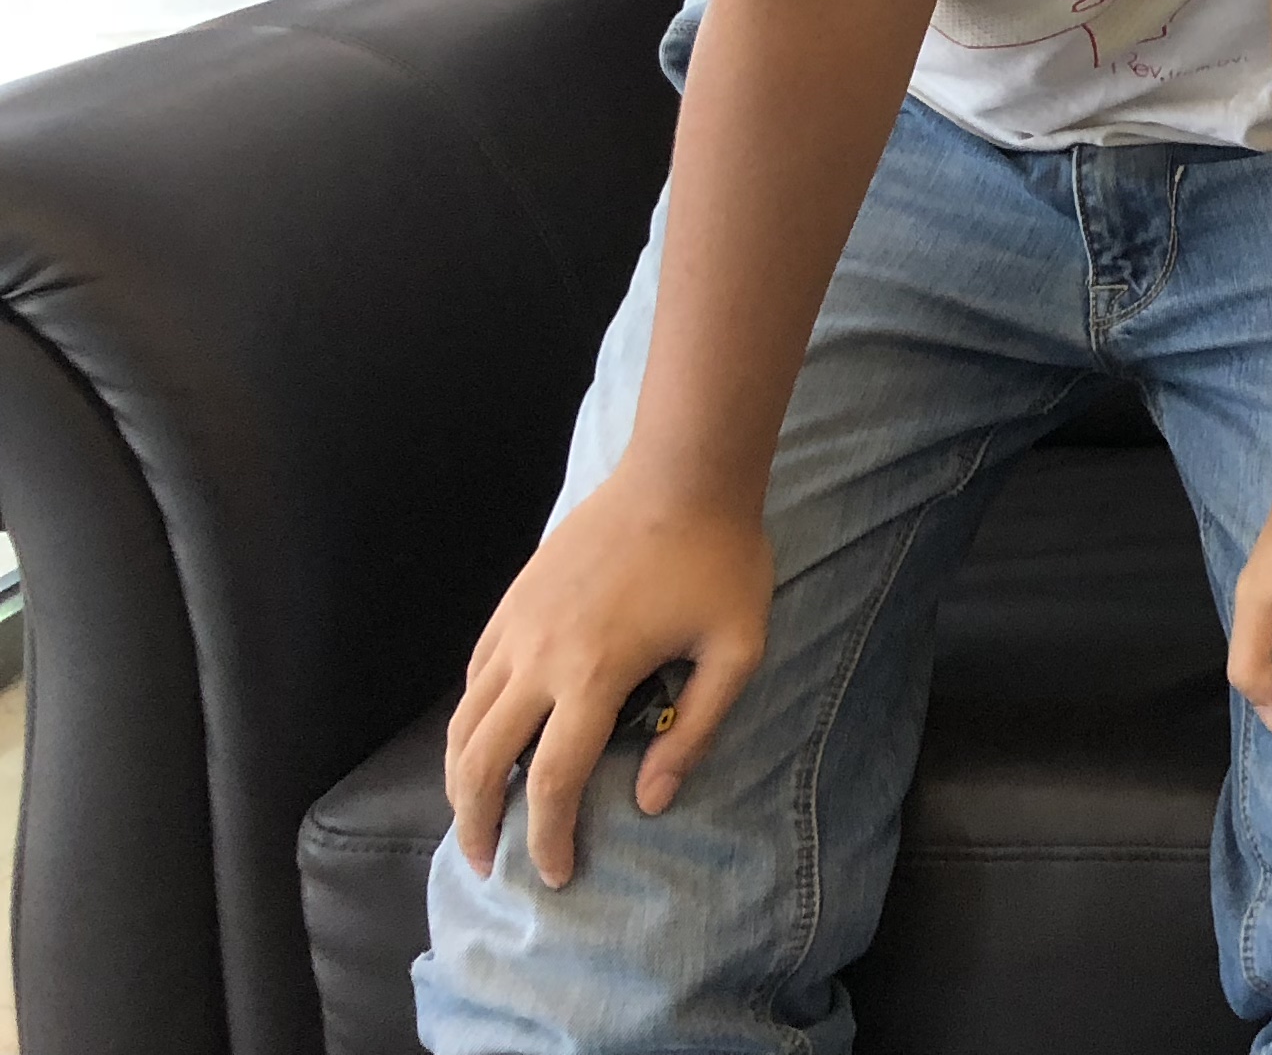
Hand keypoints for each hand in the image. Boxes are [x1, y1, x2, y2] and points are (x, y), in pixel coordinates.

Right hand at [444, 467, 771, 887]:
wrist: (683, 472)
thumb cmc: (720, 559)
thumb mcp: (737, 649)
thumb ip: (696, 731)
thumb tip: (653, 802)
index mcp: (594, 676)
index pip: (551, 783)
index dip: (548, 840)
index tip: (556, 874)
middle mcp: (539, 656)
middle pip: (480, 762)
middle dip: (477, 824)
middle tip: (487, 863)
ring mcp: (518, 625)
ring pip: (463, 719)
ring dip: (459, 777)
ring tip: (471, 815)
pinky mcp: (513, 600)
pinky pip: (474, 673)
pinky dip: (469, 718)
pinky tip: (484, 739)